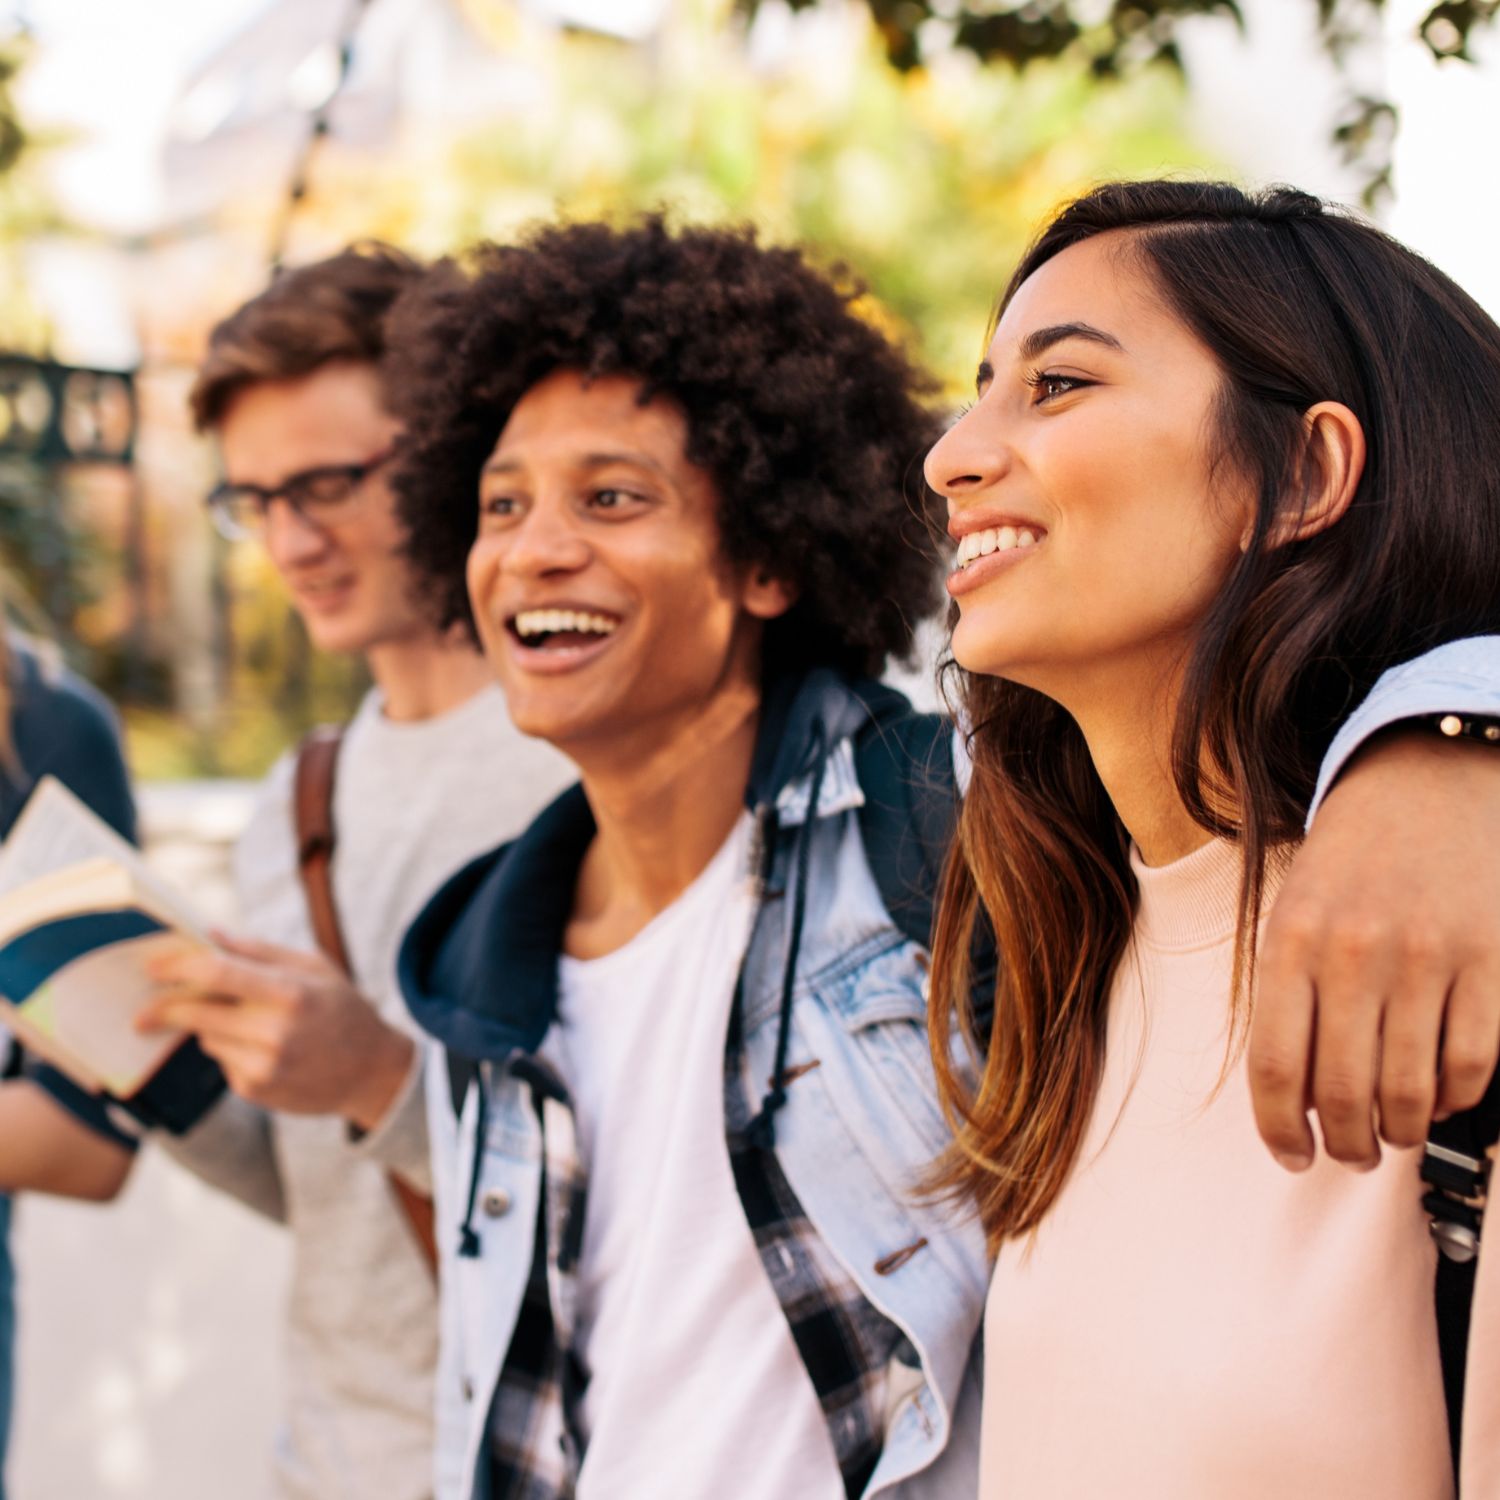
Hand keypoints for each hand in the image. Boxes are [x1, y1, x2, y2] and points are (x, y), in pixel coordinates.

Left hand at [138, 932, 414, 1131]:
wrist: (372, 1073)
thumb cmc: (344, 1010)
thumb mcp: (316, 967)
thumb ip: (261, 950)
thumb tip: (210, 934)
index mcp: (290, 993)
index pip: (217, 974)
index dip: (177, 967)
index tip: (151, 966)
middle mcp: (274, 1032)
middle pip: (196, 1013)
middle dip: (165, 1007)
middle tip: (143, 1010)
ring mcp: (262, 1066)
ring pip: (206, 1038)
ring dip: (208, 1026)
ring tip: (247, 1022)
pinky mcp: (255, 1089)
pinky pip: (221, 1061)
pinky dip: (229, 1049)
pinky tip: (262, 1048)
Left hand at [1250, 729, 1499, 1171]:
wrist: (1426, 782)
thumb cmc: (1351, 858)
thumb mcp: (1293, 912)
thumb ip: (1291, 997)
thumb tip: (1295, 1098)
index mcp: (1293, 941)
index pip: (1277, 1067)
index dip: (1280, 1129)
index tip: (1291, 1155)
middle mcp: (1356, 953)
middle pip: (1343, 1093)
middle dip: (1344, 1144)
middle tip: (1347, 1152)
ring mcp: (1429, 959)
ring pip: (1410, 1092)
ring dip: (1397, 1131)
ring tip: (1390, 1130)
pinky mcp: (1491, 963)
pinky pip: (1472, 1065)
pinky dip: (1453, 1097)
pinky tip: (1437, 1093)